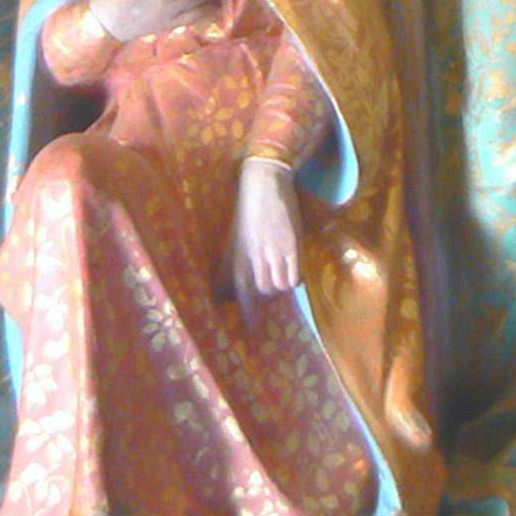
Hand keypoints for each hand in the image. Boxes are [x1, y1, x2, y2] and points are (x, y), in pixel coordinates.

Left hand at [229, 159, 302, 330]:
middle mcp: (254, 257)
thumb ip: (230, 264)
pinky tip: (293, 268)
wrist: (264, 184)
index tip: (250, 331)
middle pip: (264, 292)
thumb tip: (221, 290)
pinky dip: (294, 278)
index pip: (241, 292)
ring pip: (279, 287)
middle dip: (268, 293)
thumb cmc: (247, 210)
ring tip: (282, 272)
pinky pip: (294, 277)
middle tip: (271, 284)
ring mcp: (273, 253)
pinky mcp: (291, 246)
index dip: (247, 313)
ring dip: (282, 285)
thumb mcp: (234, 238)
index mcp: (238, 256)